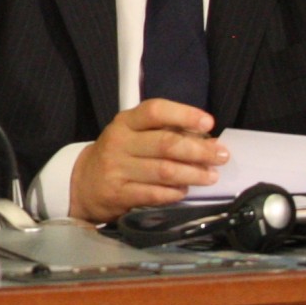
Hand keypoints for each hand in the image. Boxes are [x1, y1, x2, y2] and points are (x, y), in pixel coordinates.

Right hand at [70, 99, 226, 223]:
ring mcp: (116, 168)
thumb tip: (209, 142)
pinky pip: (155, 194)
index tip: (209, 124)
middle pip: (165, 143)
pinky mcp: (118, 193)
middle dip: (199, 151)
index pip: (154, 111)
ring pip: (164, 170)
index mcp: (125, 122)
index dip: (184, 115)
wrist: (84, 183)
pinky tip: (184, 191)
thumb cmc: (121, 155)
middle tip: (221, 157)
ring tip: (210, 176)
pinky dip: (175, 193)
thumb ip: (166, 133)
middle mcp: (118, 142)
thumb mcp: (135, 136)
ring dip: (194, 174)